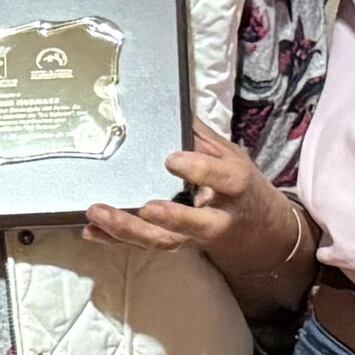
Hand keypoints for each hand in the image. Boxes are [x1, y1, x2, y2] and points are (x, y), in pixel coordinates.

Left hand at [85, 139, 313, 309]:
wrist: (264, 232)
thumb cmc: (243, 189)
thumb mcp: (233, 157)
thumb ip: (203, 138)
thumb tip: (174, 108)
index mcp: (236, 187)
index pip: (223, 179)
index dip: (199, 170)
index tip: (172, 159)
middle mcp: (217, 218)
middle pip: (192, 224)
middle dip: (167, 218)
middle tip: (143, 207)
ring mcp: (194, 237)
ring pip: (163, 241)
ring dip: (128, 230)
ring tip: (98, 214)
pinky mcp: (176, 245)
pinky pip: (144, 246)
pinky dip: (116, 240)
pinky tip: (91, 231)